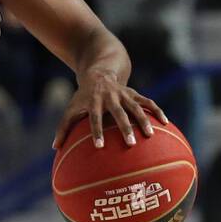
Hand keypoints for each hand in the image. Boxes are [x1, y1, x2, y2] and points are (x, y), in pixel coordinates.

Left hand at [52, 72, 167, 150]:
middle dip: (125, 128)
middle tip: (130, 144)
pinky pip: (148, 102)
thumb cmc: (83, 97)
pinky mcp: (135, 93)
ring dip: (144, 120)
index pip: (95, 118)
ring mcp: (125, 94)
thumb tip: (54, 147)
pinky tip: (166, 123)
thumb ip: (63, 127)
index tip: (100, 146)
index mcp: (94, 102)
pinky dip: (157, 111)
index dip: (97, 132)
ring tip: (150, 135)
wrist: (99, 74)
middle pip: (119, 113)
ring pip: (137, 107)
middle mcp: (110, 97)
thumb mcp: (72, 108)